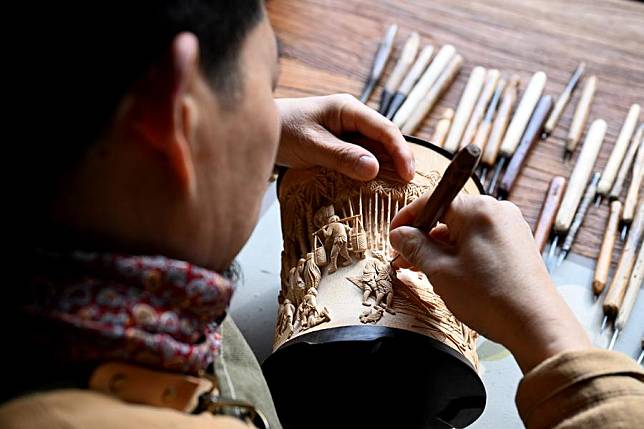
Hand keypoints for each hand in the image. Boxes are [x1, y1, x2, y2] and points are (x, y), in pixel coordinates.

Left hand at [275, 94, 414, 180]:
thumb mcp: (311, 145)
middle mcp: (351, 117)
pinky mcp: (339, 144)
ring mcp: (346, 131)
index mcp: (348, 109)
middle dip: (399, 160)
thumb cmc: (281, 131)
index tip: (409, 175)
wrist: (258, 130)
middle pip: (384, 139)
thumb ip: (342, 156)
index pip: (385, 129)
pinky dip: (369, 170)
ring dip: (386, 167)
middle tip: (409, 187)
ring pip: (374, 149)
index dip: (401, 152)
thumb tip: (374, 169)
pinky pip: (361, 156)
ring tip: (398, 190)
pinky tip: (374, 186)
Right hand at [389, 194, 590, 372]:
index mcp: (478, 209)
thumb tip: (399, 235)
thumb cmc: (490, 297)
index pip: (432, 202)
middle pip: (448, 216)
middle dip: (424, 237)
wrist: (537, 325)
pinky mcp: (518, 244)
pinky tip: (453, 275)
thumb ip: (415, 247)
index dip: (407, 219)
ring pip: (464, 230)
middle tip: (405, 261)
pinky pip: (481, 240)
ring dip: (442, 248)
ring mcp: (511, 227)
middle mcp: (498, 211)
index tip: (393, 238)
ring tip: (427, 273)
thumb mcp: (440, 271)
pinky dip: (462, 253)